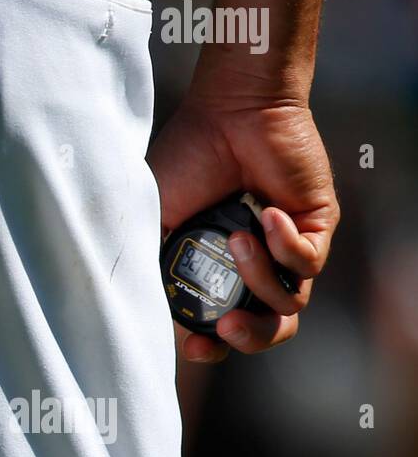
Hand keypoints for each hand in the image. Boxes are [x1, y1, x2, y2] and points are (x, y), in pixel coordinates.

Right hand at [148, 89, 338, 363]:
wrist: (228, 110)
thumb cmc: (185, 157)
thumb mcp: (153, 217)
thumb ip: (152, 262)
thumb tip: (142, 309)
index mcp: (214, 267)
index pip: (219, 325)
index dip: (210, 345)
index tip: (196, 346)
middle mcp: (254, 264)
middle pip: (267, 328)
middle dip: (249, 337)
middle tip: (228, 326)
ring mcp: (286, 247)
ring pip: (290, 302)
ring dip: (260, 280)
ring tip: (237, 240)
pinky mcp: (315, 226)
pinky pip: (308, 263)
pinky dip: (283, 246)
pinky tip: (261, 213)